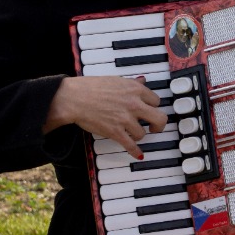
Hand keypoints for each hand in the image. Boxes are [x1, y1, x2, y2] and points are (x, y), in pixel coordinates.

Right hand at [44, 76, 167, 159]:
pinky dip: (135, 151)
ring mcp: (126, 119)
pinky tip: (138, 154)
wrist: (75, 98)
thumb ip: (132, 83)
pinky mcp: (116, 132)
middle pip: (159, 118)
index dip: (153, 106)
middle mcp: (134, 104)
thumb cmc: (91, 87)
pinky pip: (131, 145)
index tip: (150, 110)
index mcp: (135, 90)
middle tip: (154, 127)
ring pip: (143, 133)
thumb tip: (143, 81)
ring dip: (138, 134)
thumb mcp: (116, 80)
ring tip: (132, 133)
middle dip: (158, 125)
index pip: (156, 100)